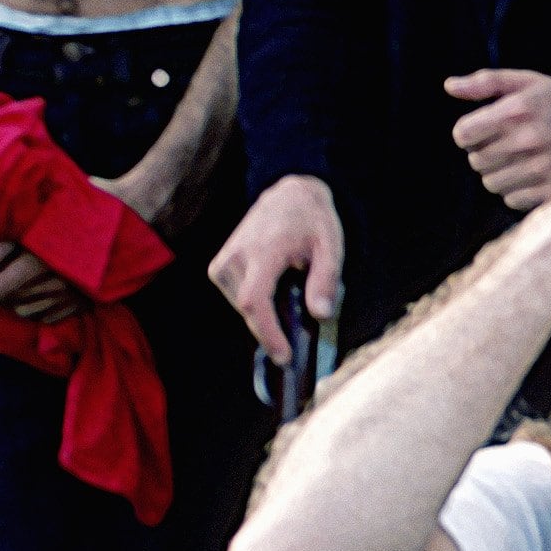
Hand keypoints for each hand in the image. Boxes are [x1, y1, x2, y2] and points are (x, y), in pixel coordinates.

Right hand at [210, 174, 344, 358]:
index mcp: (263, 252)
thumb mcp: (331, 247)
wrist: (288, 194)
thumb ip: (326, 280)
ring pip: (242, 306)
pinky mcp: (219, 266)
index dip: (268, 333)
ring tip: (289, 299)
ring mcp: (223, 262)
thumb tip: (320, 315)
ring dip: (266, 314)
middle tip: (295, 344)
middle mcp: (236, 257)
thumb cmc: (312, 221)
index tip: (284, 356)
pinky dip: (257, 304)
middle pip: (249, 309)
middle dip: (271, 330)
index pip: (255, 302)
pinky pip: (237, 297)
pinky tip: (275, 294)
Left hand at [445, 71, 550, 212]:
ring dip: (500, 174)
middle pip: (475, 161)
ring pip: (491, 183)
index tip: (483, 130)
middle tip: (508, 144)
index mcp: (517, 110)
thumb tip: (449, 86)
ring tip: (520, 160)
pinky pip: (512, 200)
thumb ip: (487, 82)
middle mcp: (528, 140)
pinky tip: (533, 175)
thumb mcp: (530, 82)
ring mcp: (542, 169)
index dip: (468, 133)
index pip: (462, 134)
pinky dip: (517, 190)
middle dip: (485, 153)